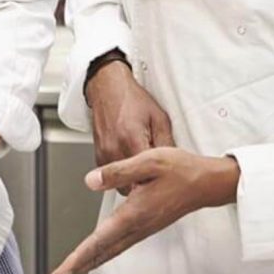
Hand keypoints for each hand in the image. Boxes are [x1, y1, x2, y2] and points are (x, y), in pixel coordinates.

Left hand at [43, 147, 239, 273]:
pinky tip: (95, 253)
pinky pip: (118, 246)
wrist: (206, 182)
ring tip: (67, 272)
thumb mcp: (148, 161)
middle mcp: (136, 227)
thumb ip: (117, 171)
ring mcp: (142, 230)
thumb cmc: (181, 170)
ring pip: (108, 252)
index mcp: (132, 214)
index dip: (75, 261)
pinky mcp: (146, 226)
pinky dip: (101, 254)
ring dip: (86, 263)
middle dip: (74, 270)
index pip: (96, 243)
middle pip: (99, 255)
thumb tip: (89, 181)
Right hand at [86, 61, 174, 191]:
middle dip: (145, 185)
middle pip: (133, 185)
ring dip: (133, 182)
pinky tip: (132, 163)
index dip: (157, 182)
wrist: (109, 89)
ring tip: (144, 170)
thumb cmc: (132, 100)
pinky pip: (112, 176)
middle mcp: (115, 148)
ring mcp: (104, 153)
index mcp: (132, 138)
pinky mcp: (98, 156)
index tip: (165, 182)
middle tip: (156, 178)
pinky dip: (123, 175)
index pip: (146, 175)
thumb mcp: (158, 117)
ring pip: (121, 184)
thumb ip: (167, 143)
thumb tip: (174, 162)